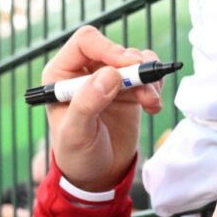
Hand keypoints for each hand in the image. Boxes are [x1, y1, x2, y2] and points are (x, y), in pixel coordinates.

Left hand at [43, 26, 164, 191]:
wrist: (98, 175)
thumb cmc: (77, 155)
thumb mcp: (77, 134)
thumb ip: (87, 104)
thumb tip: (110, 75)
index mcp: (61, 73)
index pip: (86, 41)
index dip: (109, 48)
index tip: (129, 66)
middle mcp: (84, 70)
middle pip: (115, 48)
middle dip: (134, 66)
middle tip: (147, 87)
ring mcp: (108, 78)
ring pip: (135, 59)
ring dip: (148, 78)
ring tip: (151, 103)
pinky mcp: (128, 89)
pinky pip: (147, 73)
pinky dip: (155, 85)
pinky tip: (153, 106)